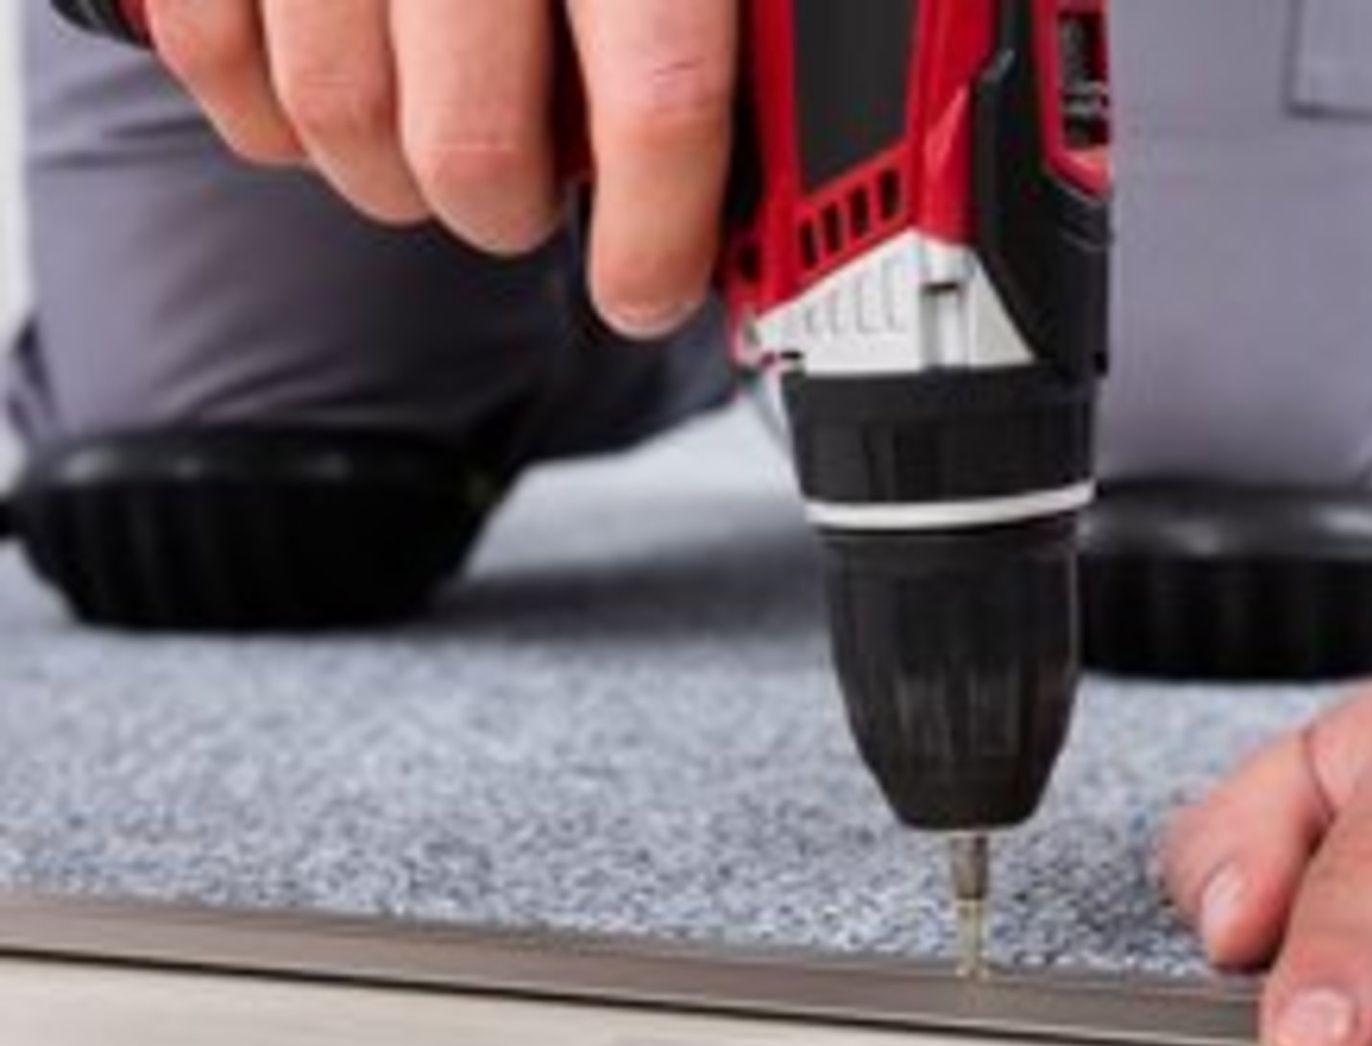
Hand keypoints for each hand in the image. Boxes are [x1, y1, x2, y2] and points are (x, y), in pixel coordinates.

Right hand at [145, 0, 735, 335]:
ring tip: (439, 138)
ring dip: (395, 175)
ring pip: (340, 118)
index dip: (660, 229)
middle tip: (533, 199)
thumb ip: (718, 4)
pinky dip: (272, 111)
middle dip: (508, 211)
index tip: (649, 290)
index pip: (660, 95)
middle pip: (472, 142)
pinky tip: (332, 92)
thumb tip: (758, 137)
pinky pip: (212, 55)